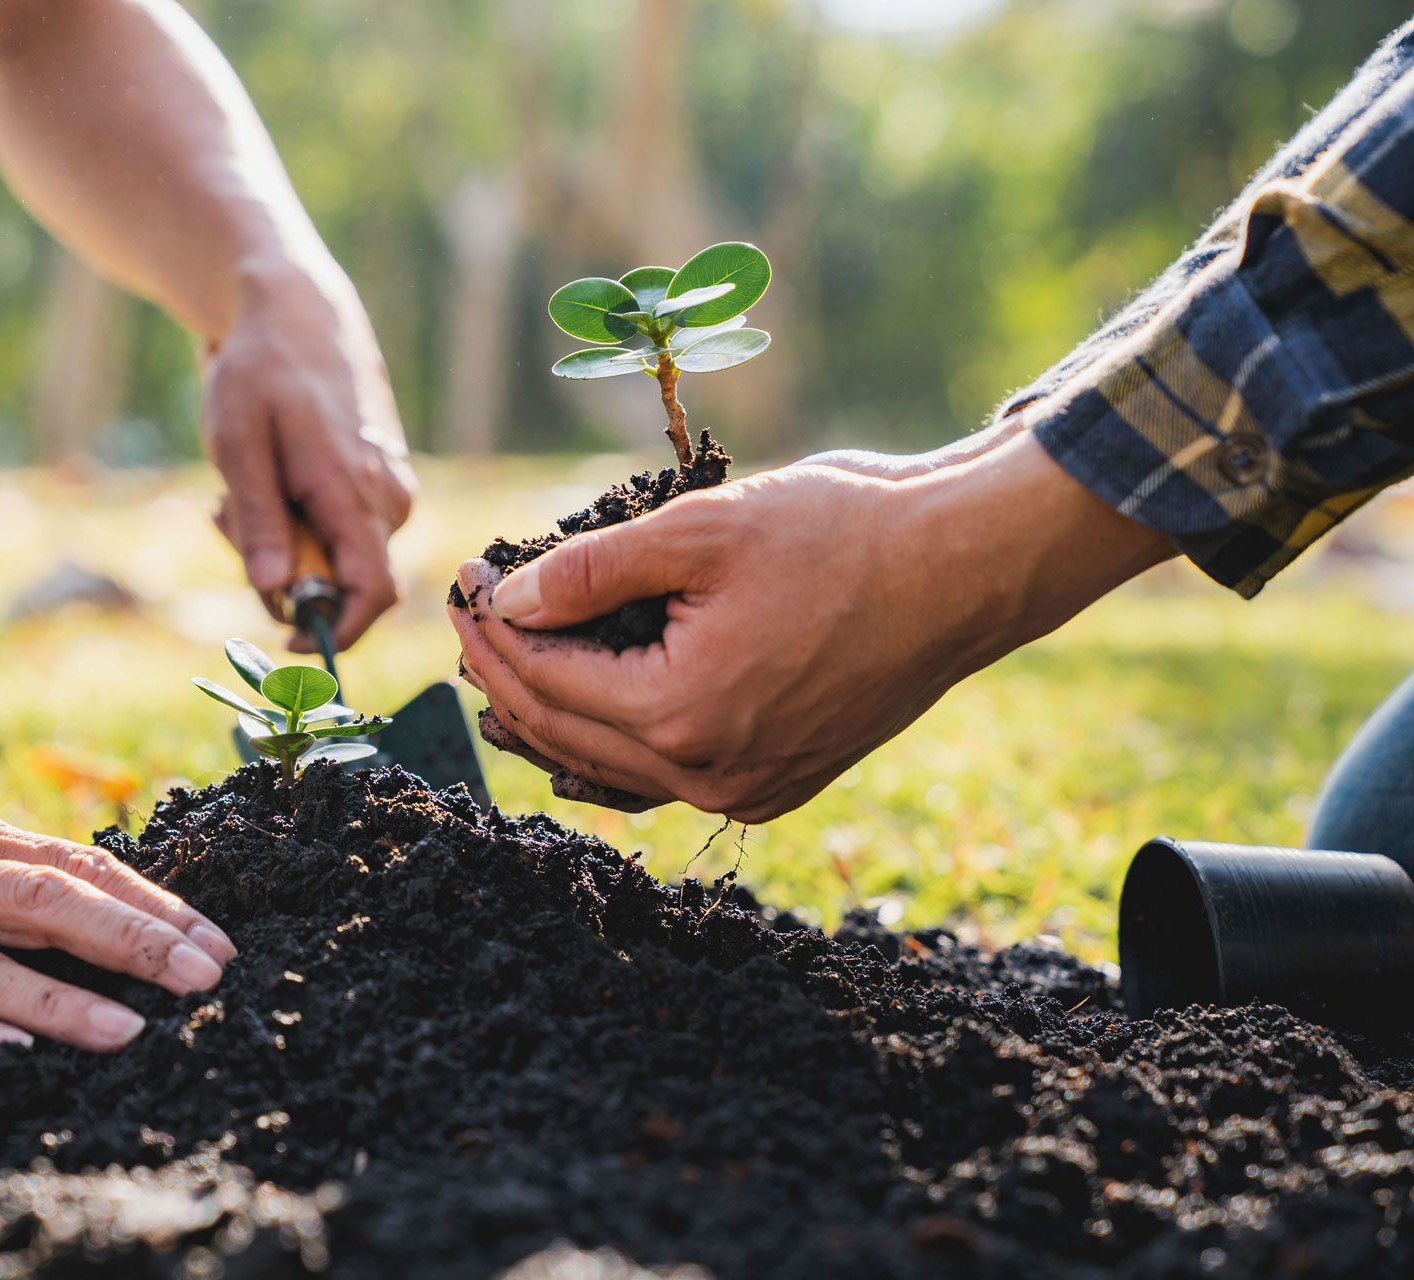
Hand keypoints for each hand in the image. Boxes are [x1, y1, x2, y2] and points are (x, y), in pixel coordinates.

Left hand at [206, 261, 415, 650]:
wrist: (296, 311)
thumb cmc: (260, 370)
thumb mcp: (238, 444)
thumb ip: (259, 519)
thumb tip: (273, 590)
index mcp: (356, 494)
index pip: (372, 594)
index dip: (335, 633)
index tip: (284, 640)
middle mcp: (388, 500)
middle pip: (343, 582)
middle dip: (282, 573)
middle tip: (225, 520)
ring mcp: (389, 491)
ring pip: (338, 557)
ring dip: (284, 543)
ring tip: (241, 487)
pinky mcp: (380, 483)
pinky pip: (341, 531)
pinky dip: (298, 522)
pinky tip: (268, 477)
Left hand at [449, 430, 1170, 821]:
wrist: (962, 569)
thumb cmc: (842, 533)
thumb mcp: (701, 530)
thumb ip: (591, 571)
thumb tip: (508, 602)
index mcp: (684, 714)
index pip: (544, 680)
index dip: (490, 628)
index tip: (463, 579)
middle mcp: (711, 775)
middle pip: (564, 733)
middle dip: (504, 670)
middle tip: (472, 612)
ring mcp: (747, 791)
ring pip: (611, 767)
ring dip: (551, 713)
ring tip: (509, 658)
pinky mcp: (777, 784)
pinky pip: (666, 778)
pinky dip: (615, 743)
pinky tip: (588, 708)